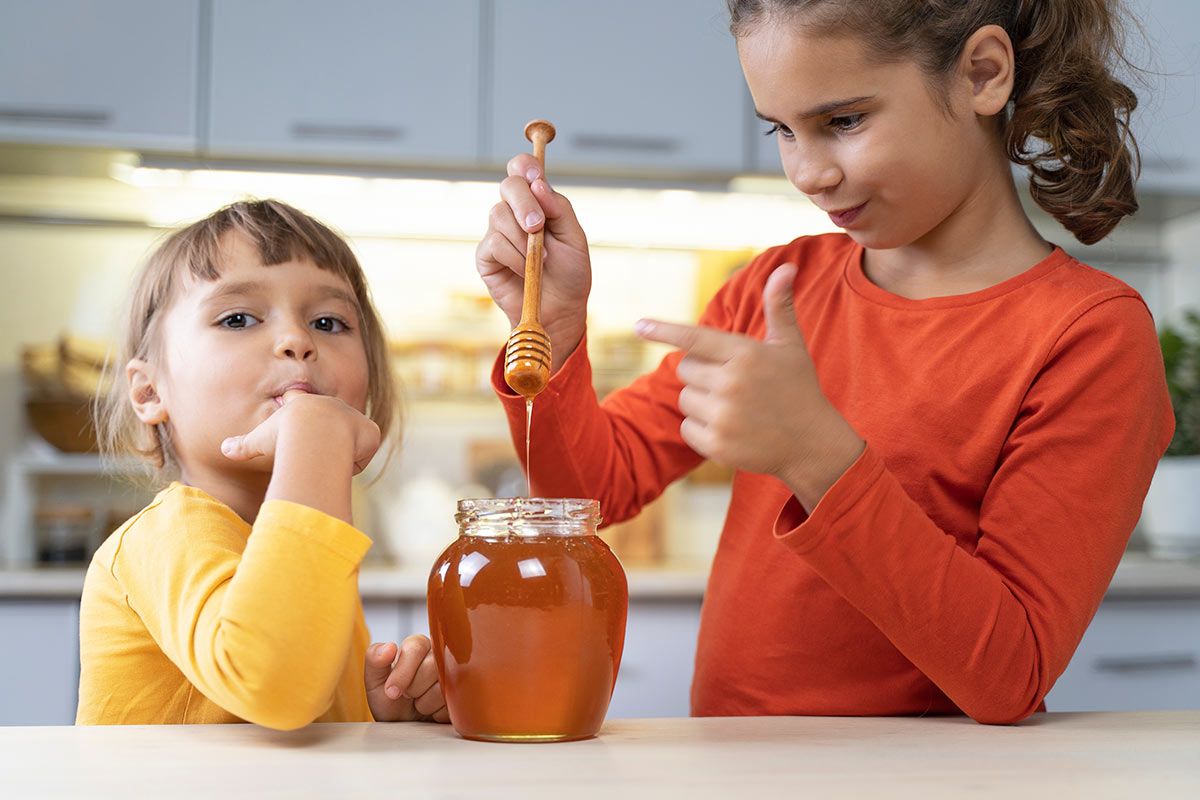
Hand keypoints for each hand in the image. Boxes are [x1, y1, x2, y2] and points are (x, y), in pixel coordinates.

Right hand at [220, 390, 381, 475]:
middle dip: (326, 432)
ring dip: (341, 452)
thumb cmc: (285, 436)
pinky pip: (364, 451)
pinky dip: (355, 461)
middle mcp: (332, 406)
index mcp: (305, 405)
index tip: (294, 412)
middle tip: (316, 450)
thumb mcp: (259, 439)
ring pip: (349, 439)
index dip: (297, 410)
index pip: (299, 402)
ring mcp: (353, 417)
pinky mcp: (371, 432)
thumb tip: (224, 449)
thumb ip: (242, 445)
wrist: (317, 432)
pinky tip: (342, 463)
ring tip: (327, 461)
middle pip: (330, 420)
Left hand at [364, 636, 448, 722]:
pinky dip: (439, 713)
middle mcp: (441, 654)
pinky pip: (456, 703)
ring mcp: (456, 673)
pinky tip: (433, 711)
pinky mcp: (466, 693)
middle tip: (409, 696)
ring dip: (427, 703)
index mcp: (419, 645)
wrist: (405, 727)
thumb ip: (374, 660)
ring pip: (446, 685)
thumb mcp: (375, 682)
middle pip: (433, 666)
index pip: (416, 647)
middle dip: (415, 689)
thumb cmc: (391, 702)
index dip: (403, 672)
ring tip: (421, 704)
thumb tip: (388, 647)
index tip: (391, 692)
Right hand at [476, 152, 592, 372]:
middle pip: (508, 186)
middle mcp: (514, 212)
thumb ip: (559, 209)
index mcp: (536, 202)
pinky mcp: (486, 256)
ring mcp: (497, 233)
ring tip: (541, 261)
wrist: (560, 310)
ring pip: (499, 215)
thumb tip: (539, 184)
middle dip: (524, 203)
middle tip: (538, 226)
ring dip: (523, 240)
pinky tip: (526, 272)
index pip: (522, 169)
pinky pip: (494, 244)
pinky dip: (514, 258)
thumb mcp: (574, 238)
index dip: (525, 166)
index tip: (537, 179)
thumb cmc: (569, 274)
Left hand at [635, 263, 863, 511]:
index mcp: (745, 354)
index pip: (694, 338)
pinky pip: (686, 428)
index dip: (664, 330)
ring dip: (702, 401)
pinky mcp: (717, 444)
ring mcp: (723, 416)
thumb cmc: (798, 388)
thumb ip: (779, 306)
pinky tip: (731, 429)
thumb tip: (786, 267)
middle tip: (733, 383)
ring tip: (735, 407)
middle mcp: (731, 383)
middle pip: (685, 369)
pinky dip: (701, 429)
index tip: (639, 325)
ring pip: (685, 399)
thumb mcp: (790, 345)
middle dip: (702, 373)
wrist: (813, 444)